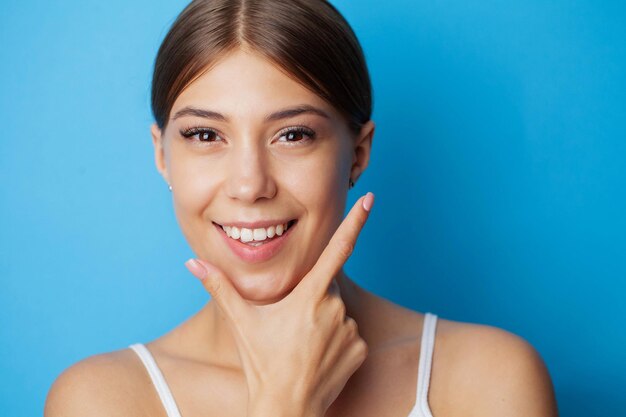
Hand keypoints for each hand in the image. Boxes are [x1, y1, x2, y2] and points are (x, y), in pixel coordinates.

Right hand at [185, 192, 374, 416]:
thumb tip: (192, 262)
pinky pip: (349, 335)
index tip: (370, 199)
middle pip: (326, 289)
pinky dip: (336, 341)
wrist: (286, 410)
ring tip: (302, 346)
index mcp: (310, 296)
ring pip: (337, 313)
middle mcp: (335, 309)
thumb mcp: (241, 322)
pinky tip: (318, 357)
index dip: (355, 222)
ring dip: (323, 321)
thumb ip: (219, 287)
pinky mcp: (361, 349)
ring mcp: (350, 330)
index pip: (337, 249)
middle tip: (290, 324)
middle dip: (311, 298)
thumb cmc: (262, 364)